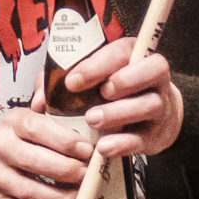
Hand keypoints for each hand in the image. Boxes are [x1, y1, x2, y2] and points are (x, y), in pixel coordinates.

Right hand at [0, 107, 92, 198]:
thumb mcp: (24, 126)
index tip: (90, 151)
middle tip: (89, 176)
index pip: (41, 129)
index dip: (70, 142)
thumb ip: (54, 125)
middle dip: (71, 172)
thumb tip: (94, 135)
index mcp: (12, 124)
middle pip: (40, 163)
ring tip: (82, 198)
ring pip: (34, 193)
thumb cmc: (8, 147)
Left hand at [62, 36, 185, 159]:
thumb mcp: (90, 80)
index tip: (73, 81)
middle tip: (100, 94)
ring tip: (94, 121)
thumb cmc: (112, 94)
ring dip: (119, 113)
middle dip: (124, 81)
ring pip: (150, 104)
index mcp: (133, 57)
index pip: (123, 51)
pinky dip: (122, 144)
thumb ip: (60, 83)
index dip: (99, 65)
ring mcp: (160, 106)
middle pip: (153, 69)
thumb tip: (38, 101)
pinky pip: (143, 138)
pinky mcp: (156, 134)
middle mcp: (153, 78)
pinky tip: (103, 147)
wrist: (151, 118)